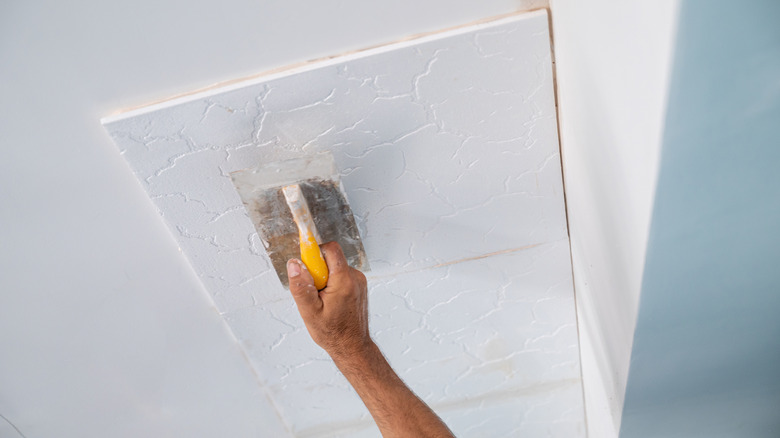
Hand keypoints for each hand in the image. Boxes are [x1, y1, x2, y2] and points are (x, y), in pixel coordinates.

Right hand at [287, 241, 370, 357]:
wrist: (352, 346)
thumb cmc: (333, 332)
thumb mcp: (310, 312)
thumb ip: (301, 286)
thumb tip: (294, 264)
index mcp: (344, 281)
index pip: (330, 249)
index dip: (315, 253)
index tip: (306, 266)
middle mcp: (355, 277)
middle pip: (331, 258)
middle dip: (317, 271)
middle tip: (314, 292)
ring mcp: (359, 281)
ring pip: (334, 267)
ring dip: (324, 279)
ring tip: (322, 301)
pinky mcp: (358, 285)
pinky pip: (340, 276)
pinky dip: (332, 284)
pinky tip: (330, 302)